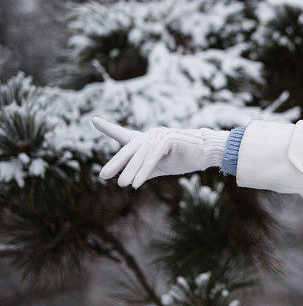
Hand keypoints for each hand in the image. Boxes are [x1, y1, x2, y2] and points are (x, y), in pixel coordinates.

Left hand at [92, 116, 229, 188]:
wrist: (206, 153)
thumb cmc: (184, 158)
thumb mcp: (160, 167)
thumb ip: (144, 170)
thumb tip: (127, 179)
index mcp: (147, 140)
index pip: (125, 135)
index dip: (108, 128)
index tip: (94, 120)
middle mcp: (151, 135)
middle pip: (129, 148)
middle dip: (116, 162)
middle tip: (103, 175)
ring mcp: (159, 135)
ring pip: (140, 155)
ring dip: (131, 171)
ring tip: (122, 184)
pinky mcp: (168, 139)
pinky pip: (152, 157)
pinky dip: (144, 170)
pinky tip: (137, 183)